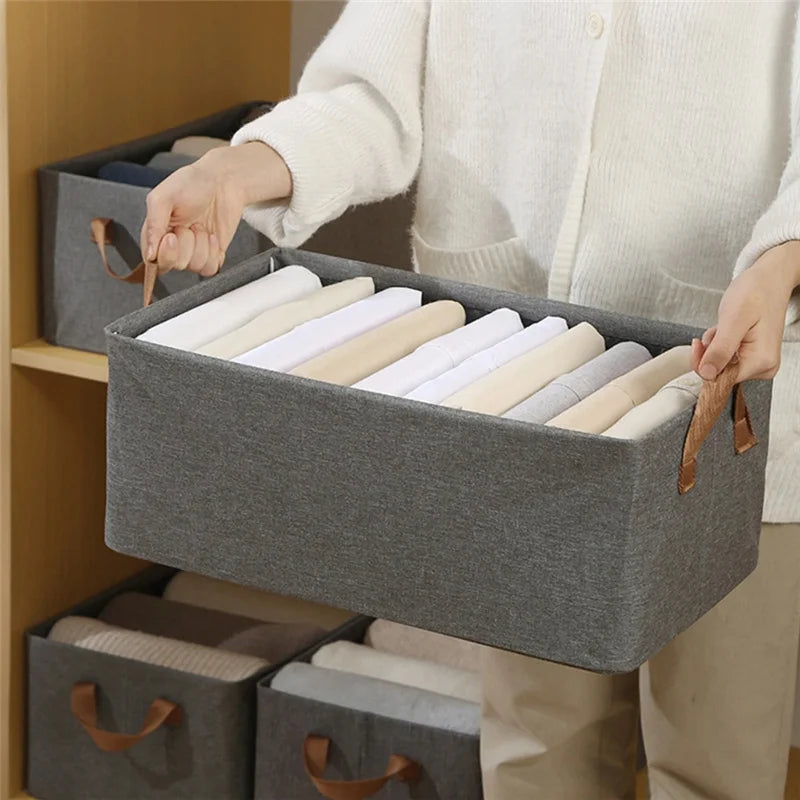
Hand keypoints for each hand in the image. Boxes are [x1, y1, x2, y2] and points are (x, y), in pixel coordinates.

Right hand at [140, 142, 291, 275]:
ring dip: (201, 245)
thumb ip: (153, 225)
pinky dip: (213, 252)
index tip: (172, 235)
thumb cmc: (191, 183)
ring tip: (200, 226)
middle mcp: (174, 246)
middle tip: (188, 225)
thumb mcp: (164, 197)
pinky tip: (212, 236)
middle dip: (186, 243)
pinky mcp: (212, 255)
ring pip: (195, 267)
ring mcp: (193, 252)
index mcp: (156, 234)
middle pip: (176, 265)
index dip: (165, 253)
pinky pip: (211, 269)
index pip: (153, 261)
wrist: (224, 181)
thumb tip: (149, 254)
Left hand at [693, 241, 799, 381]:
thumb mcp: (733, 320)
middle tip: (716, 330)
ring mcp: (758, 362)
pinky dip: (718, 344)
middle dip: (710, 352)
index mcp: (761, 362)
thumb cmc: (755, 293)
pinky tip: (726, 329)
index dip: (702, 364)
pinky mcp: (752, 356)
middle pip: (719, 373)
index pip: (720, 380)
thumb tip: (707, 374)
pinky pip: (725, 357)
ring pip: (719, 365)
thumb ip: (720, 349)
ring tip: (724, 327)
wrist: (769, 279)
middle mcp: (763, 367)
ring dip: (713, 346)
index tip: (697, 344)